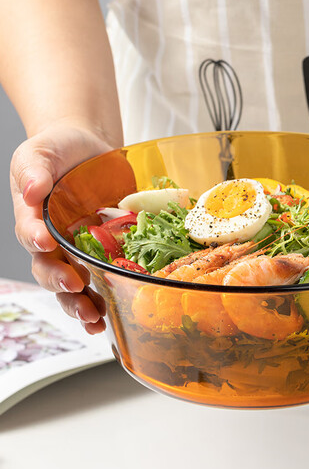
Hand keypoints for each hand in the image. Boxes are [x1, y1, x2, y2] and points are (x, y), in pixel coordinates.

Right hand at [10, 121, 113, 333]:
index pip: (30, 234)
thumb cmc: (58, 150)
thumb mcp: (40, 152)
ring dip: (82, 303)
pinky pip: (107, 274)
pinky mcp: (108, 248)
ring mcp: (82, 248)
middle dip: (61, 285)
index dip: (36, 240)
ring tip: (93, 318)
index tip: (45, 243)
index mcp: (34, 218)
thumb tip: (31, 190)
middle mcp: (56, 240)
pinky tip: (117, 309)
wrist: (90, 149)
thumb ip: (34, 169)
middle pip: (51, 270)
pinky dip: (110, 293)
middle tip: (74, 289)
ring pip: (76, 283)